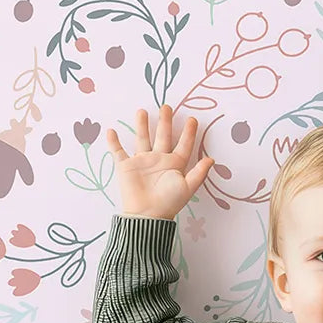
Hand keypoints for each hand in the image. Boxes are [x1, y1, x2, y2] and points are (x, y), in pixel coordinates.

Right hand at [106, 104, 214, 219]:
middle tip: (167, 106)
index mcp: (174, 164)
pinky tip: (111, 131)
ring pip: (142, 139)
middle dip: (165, 122)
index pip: (183, 145)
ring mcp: (142, 162)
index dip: (189, 133)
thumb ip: (199, 173)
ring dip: (141, 125)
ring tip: (142, 111)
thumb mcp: (187, 187)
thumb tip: (211, 159)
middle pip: (162, 136)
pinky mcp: (126, 167)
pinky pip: (118, 152)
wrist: (147, 215)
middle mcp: (159, 160)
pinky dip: (113, 142)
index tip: (193, 119)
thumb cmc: (168, 202)